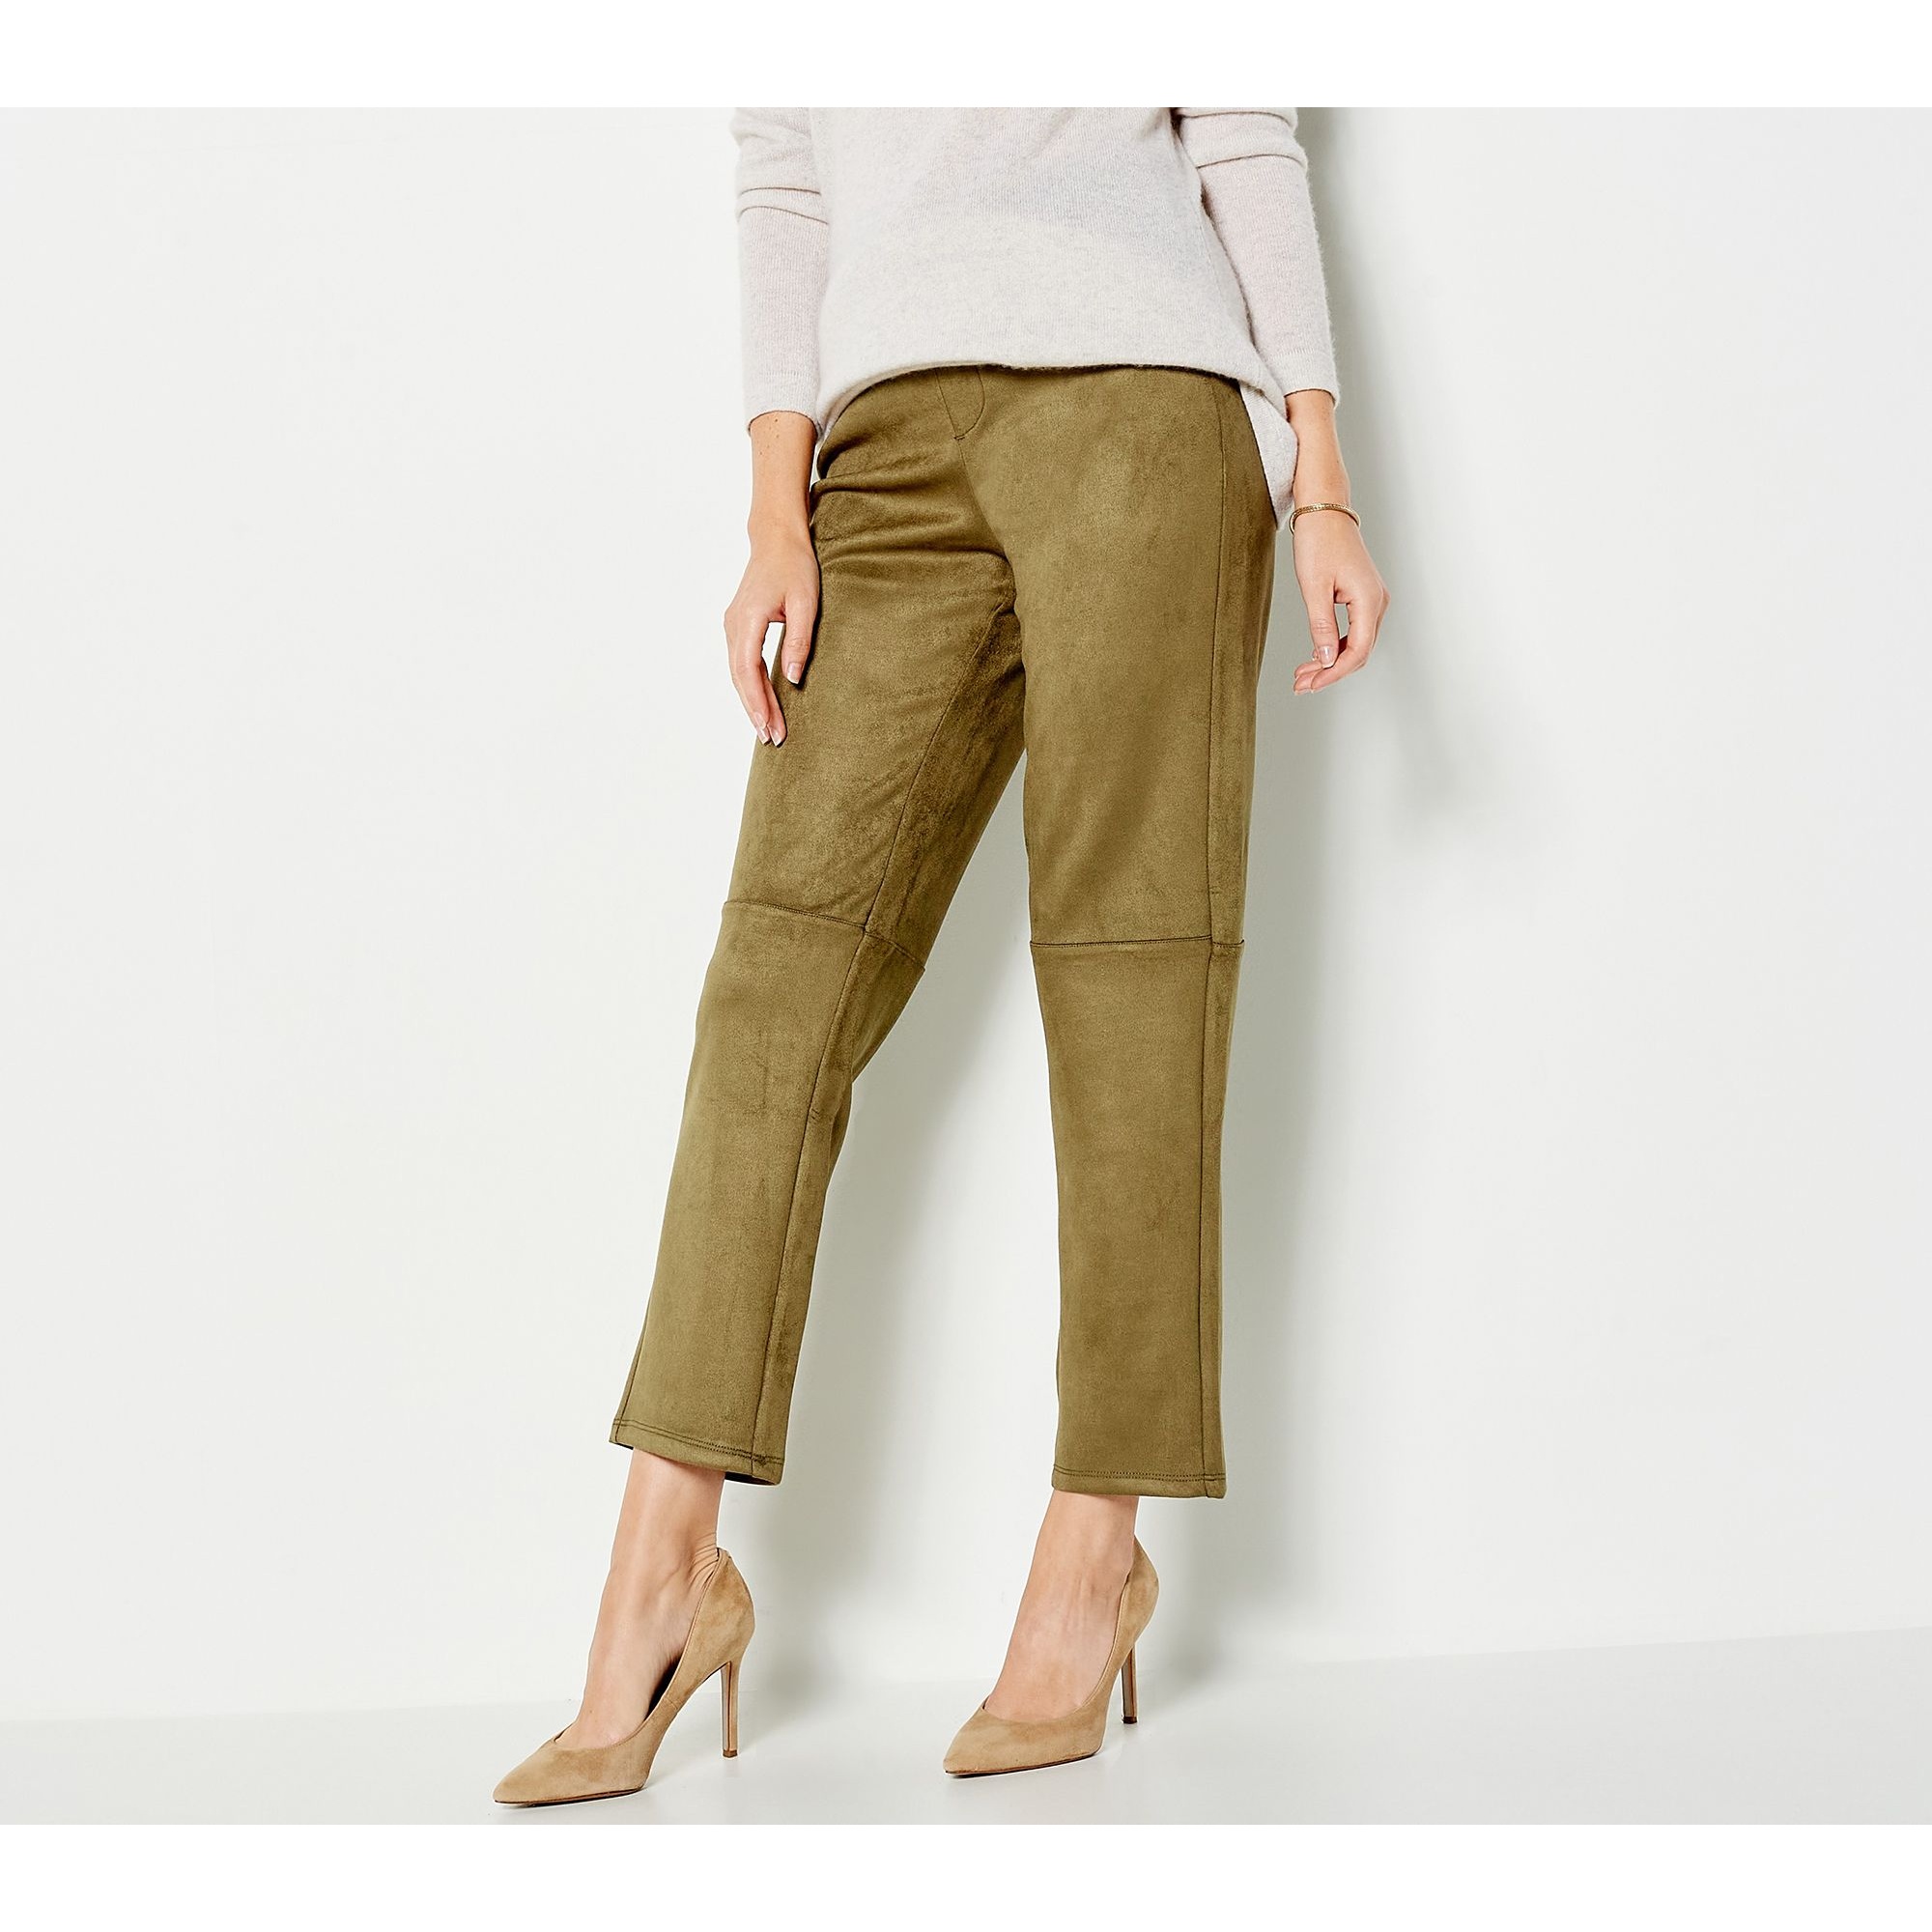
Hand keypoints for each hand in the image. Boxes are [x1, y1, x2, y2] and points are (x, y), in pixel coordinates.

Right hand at [723, 521, 817, 745]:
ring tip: (768, 729)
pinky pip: (741, 664)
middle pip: (740, 677)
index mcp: (748, 618)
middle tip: (771, 739)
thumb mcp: (805, 602)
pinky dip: (751, 686)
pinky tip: (762, 704)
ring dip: (753, 701)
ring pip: (738, 673)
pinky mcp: (738, 627)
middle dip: (755, 710)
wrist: (777, 540)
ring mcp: (733, 625)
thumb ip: (798, 641)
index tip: (769, 726)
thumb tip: (793, 679)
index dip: (757, 701)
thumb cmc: (795, 566)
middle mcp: (733, 624)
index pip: (748, 670)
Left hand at [1290, 509, 1387, 693]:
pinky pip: (1354, 630)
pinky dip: (1335, 646)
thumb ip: (1321, 626)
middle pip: (1359, 651)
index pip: (1358, 650)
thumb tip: (1327, 660)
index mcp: (1369, 599)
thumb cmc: (1319, 541)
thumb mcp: (1314, 587)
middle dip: (1330, 671)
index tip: (1312, 685)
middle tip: (1300, 685)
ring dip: (1331, 661)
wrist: (1325, 511)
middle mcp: (1377, 601)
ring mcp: (1372, 599)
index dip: (1335, 673)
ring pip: (1356, 643)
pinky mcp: (1363, 596)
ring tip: (1303, 674)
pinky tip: (1315, 655)